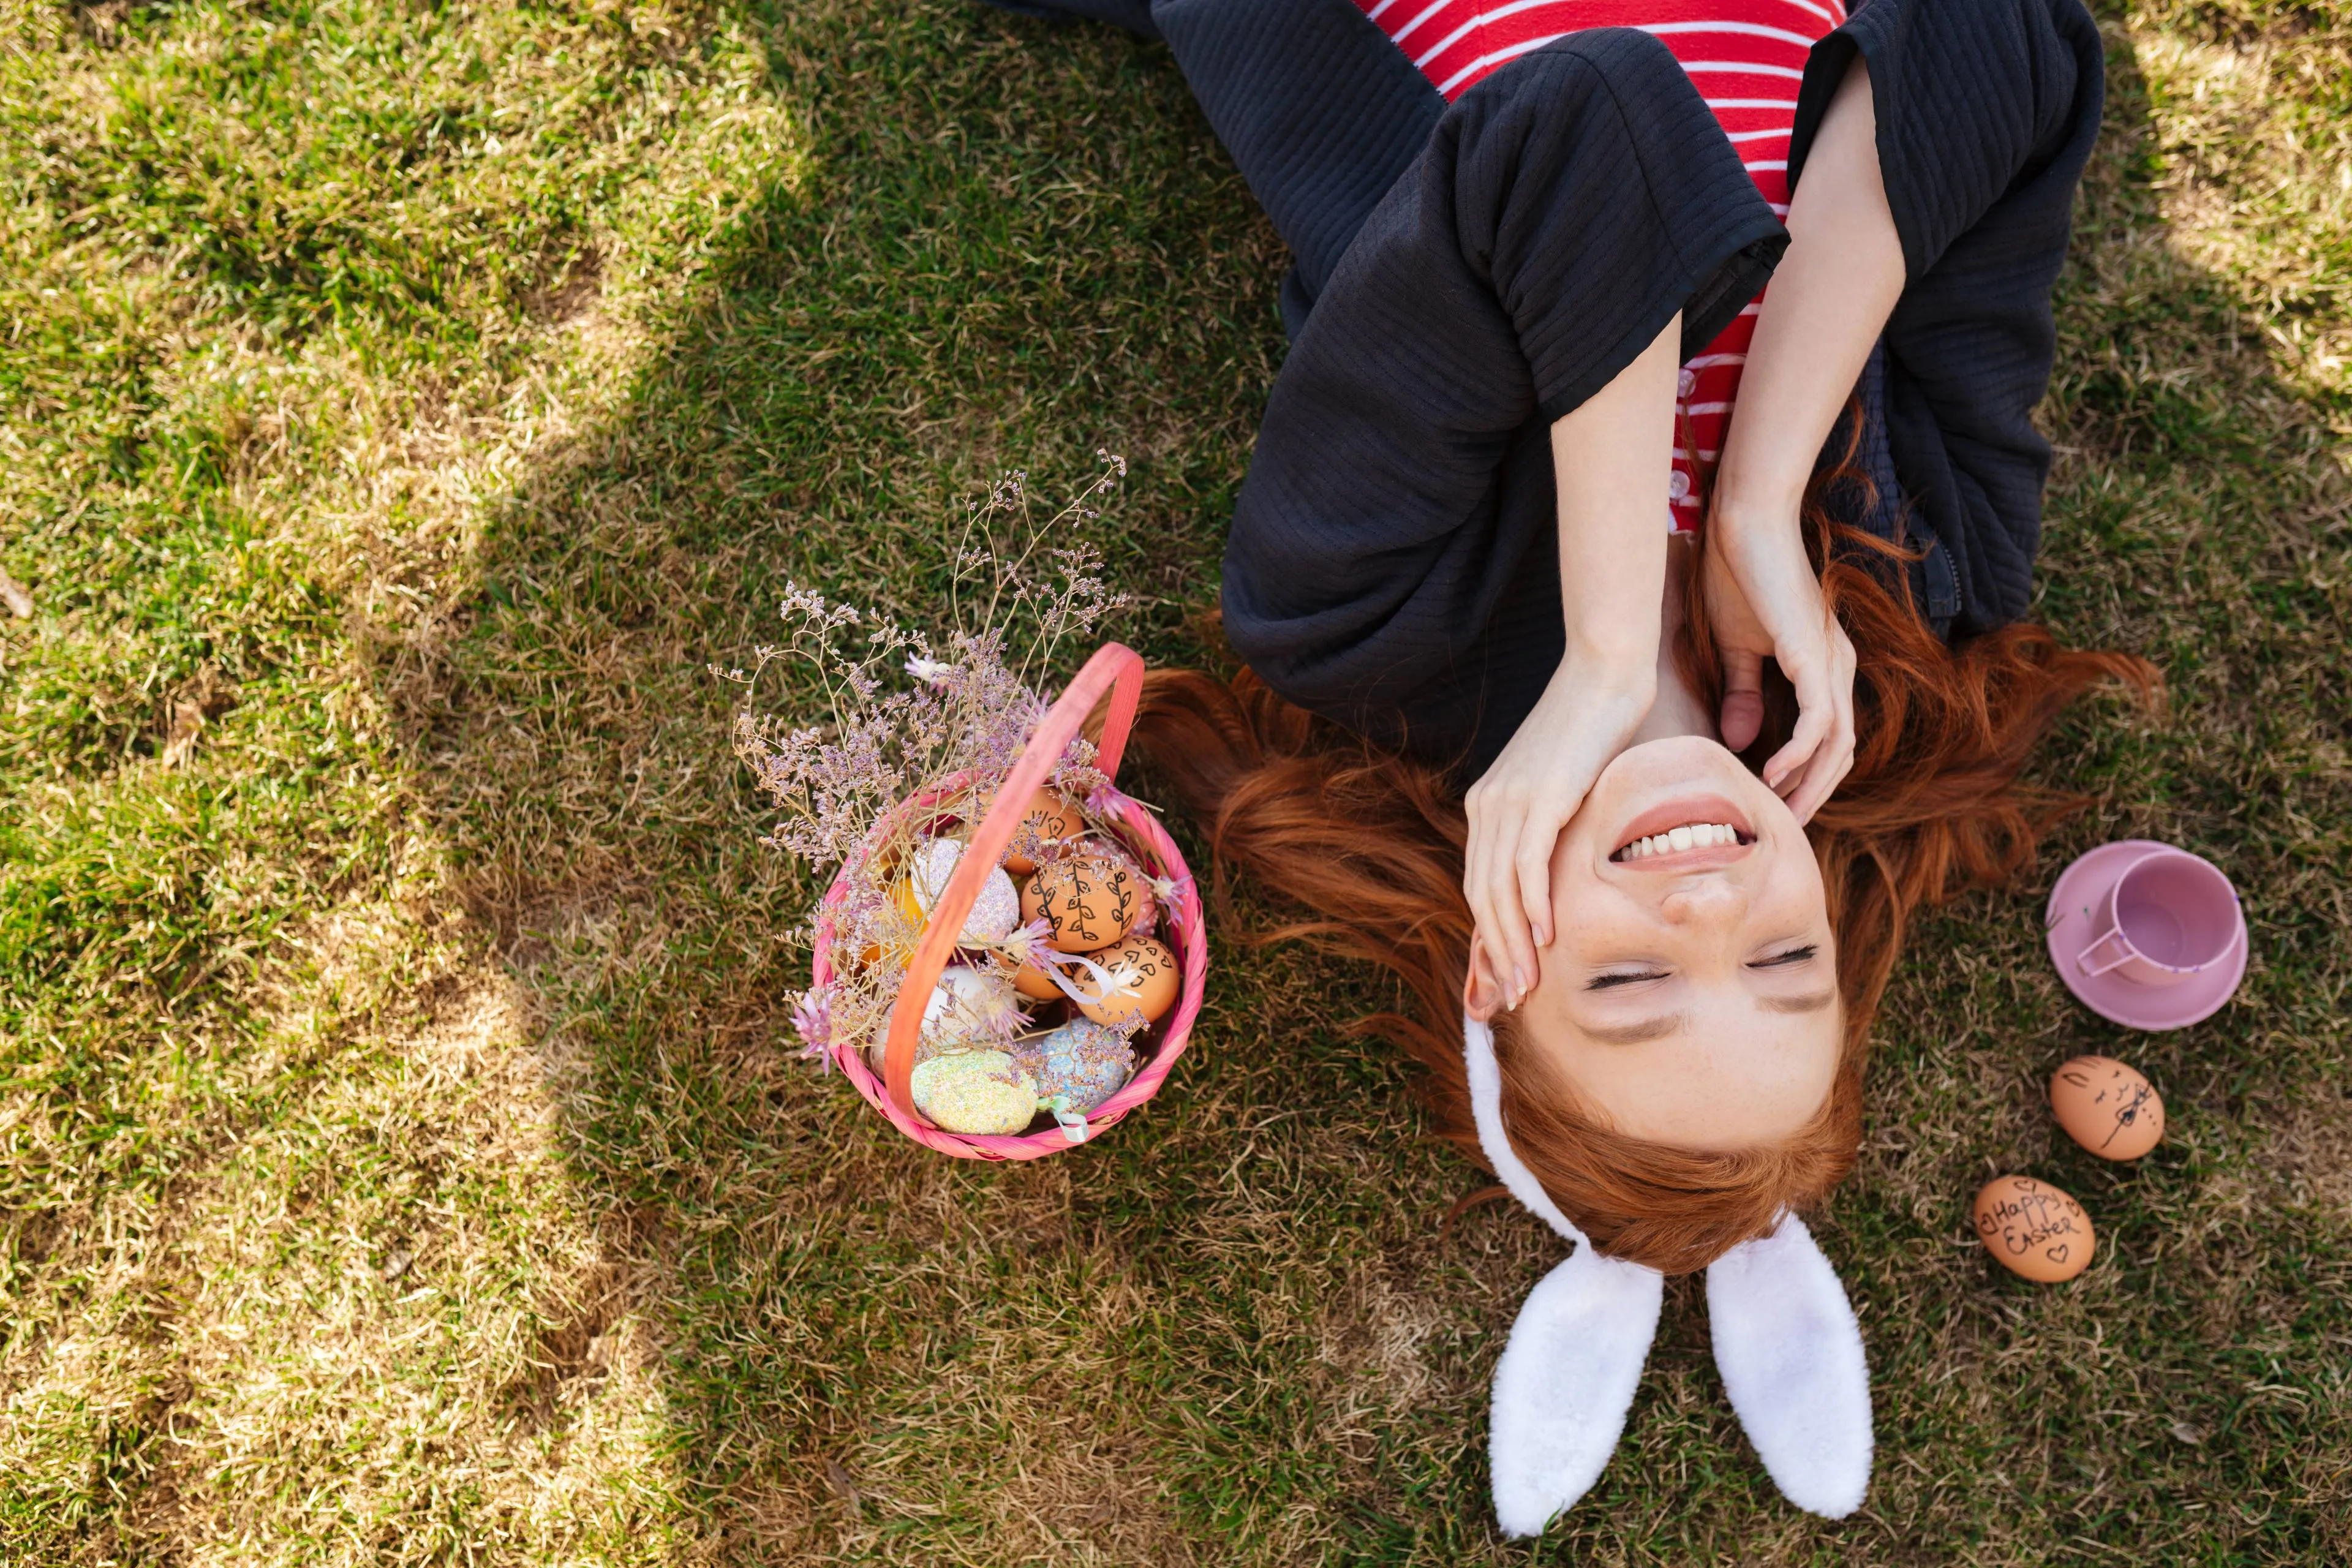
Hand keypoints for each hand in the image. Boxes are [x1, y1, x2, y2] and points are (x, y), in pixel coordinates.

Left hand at [1462, 660, 1653, 1016]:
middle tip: (1516, 997)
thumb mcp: (1566, 788)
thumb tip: (1568, 871)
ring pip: (1500, 888)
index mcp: (1488, 805)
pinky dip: (1533, 903)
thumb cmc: (1597, 730)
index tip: (1506, 976)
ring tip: (1529, 983)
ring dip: (1514, 941)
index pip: (1479, 884)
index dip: (1490, 935)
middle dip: (1498, 952)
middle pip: (1482, 895)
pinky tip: (1546, 935)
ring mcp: (1511, 799)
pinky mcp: (1541, 794)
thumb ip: (1555, 827)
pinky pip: (1527, 862)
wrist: (1606, 674)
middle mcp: (1488, 805)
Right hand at [1701, 509, 1855, 823]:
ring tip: (1778, 812)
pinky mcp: (1815, 656)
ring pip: (1837, 744)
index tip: (1775, 802)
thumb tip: (1741, 740)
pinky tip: (1770, 773)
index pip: (1828, 735)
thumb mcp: (1735, 647)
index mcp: (1822, 663)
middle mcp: (1837, 666)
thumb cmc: (1737, 575)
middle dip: (1814, 792)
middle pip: (1841, 750)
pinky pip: (1819, 722)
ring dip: (1810, 784)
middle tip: (1782, 824)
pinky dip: (1799, 754)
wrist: (1743, 524)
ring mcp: (1830, 662)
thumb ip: (1741, 692)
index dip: (1808, 775)